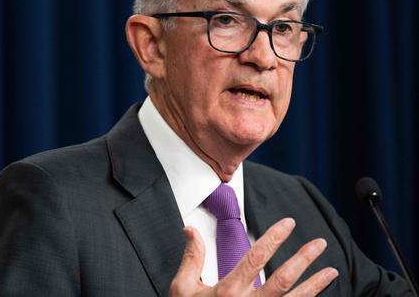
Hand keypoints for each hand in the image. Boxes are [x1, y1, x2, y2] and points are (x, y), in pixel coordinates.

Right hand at [169, 218, 338, 295]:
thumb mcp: (182, 289)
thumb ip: (192, 258)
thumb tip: (190, 230)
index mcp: (228, 291)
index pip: (256, 257)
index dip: (274, 238)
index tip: (288, 224)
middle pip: (284, 279)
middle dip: (304, 258)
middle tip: (318, 243)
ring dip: (315, 285)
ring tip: (331, 271)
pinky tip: (317, 295)